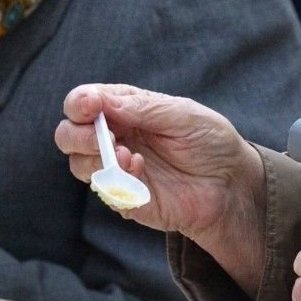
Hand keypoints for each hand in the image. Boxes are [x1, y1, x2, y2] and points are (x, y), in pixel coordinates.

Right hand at [56, 84, 265, 292]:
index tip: (89, 106)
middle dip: (76, 134)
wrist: (231, 185)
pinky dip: (117, 182)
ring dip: (96, 158)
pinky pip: (105, 191)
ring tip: (128, 156)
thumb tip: (101, 102)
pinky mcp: (126, 198)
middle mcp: (115, 137)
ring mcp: (118, 169)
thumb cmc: (210, 142)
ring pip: (78, 164)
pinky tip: (141, 173)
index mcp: (125, 109)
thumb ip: (142, 108)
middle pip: (68, 134)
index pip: (84, 102)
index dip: (80, 103)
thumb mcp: (183, 114)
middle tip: (100, 137)